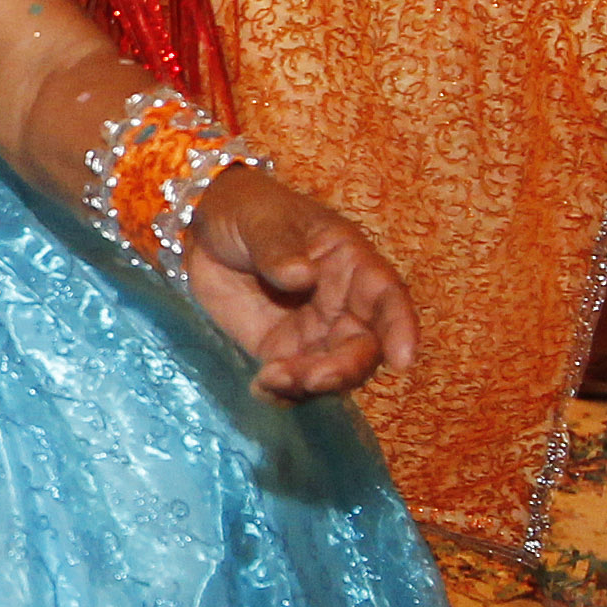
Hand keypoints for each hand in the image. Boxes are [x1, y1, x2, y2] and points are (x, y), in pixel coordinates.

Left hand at [181, 168, 417, 402]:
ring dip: (311, 385)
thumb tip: (302, 275)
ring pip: (331, 372)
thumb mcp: (260, 220)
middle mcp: (342, 304)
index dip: (400, 328)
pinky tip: (261, 387)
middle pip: (363, 347)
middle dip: (345, 369)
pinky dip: (282, 394)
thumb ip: (278, 248)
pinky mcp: (281, 353)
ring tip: (272, 378)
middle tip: (312, 379)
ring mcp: (313, 332)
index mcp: (350, 263)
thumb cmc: (246, 212)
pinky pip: (293, 384)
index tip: (403, 360)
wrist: (203, 233)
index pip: (387, 297)